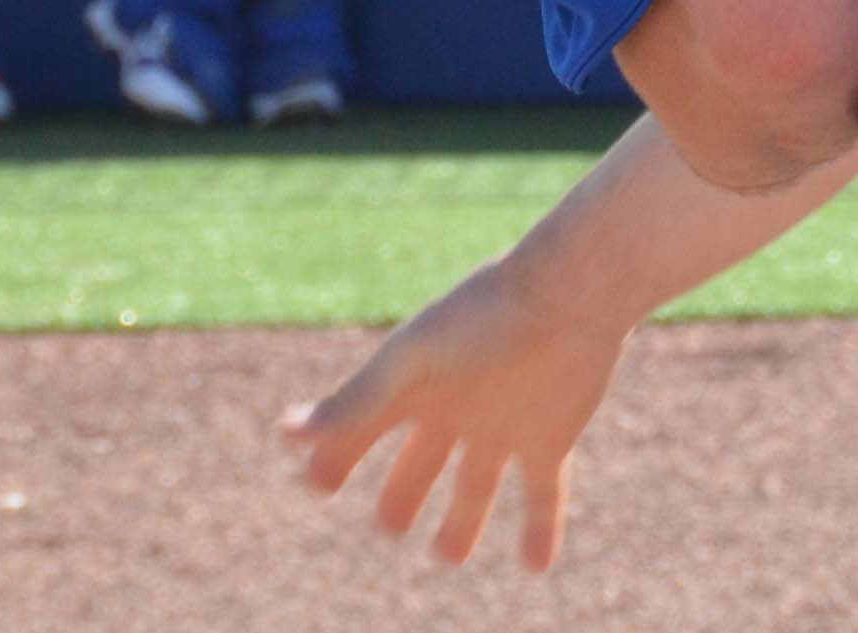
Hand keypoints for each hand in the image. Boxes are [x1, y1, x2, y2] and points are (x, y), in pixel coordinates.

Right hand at [281, 255, 628, 572]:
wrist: (572, 292)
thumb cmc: (486, 315)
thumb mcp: (412, 361)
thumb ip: (356, 402)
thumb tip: (285, 433)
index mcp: (416, 385)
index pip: (364, 429)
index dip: (339, 456)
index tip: (319, 483)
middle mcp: (459, 408)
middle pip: (421, 464)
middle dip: (404, 493)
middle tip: (390, 526)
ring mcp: (505, 425)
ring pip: (476, 487)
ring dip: (463, 523)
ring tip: (449, 556)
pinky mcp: (550, 438)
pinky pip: (543, 496)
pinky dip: (539, 531)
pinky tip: (537, 565)